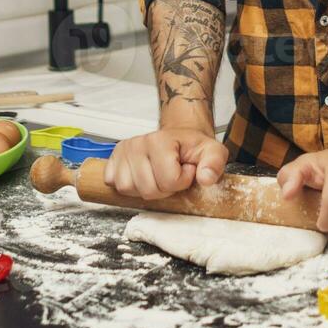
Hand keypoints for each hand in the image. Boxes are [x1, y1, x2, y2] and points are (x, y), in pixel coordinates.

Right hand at [103, 126, 228, 199]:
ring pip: (128, 189)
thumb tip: (205, 178)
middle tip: (172, 175)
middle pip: (147, 189)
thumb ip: (214, 164)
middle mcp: (137, 144)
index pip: (168, 180)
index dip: (182, 182)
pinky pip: (114, 185)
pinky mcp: (113, 159)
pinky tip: (141, 177)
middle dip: (164, 190)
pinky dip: (129, 187)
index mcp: (160, 141)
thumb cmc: (192, 147)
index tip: (186, 170)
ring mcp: (123, 152)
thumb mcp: (212, 152)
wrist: (179, 138)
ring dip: (145, 189)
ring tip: (157, 176)